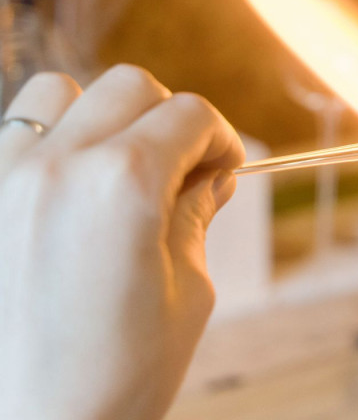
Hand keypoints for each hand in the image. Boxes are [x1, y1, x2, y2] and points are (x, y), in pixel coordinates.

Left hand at [0, 65, 244, 419]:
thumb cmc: (113, 381)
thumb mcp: (186, 294)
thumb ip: (194, 217)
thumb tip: (210, 177)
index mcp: (121, 185)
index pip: (189, 114)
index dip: (220, 138)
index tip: (223, 168)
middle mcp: (55, 168)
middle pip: (128, 88)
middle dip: (165, 120)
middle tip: (179, 169)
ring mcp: (1, 183)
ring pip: (56, 94)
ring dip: (95, 118)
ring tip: (110, 170)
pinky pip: (8, 138)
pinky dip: (43, 148)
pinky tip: (61, 197)